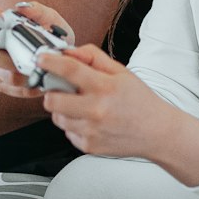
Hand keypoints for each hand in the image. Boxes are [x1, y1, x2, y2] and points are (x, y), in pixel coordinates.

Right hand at [0, 1, 75, 98]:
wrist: (61, 58)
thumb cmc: (53, 35)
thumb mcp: (51, 20)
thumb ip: (38, 11)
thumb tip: (23, 7)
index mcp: (4, 24)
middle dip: (7, 57)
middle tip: (26, 56)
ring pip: (1, 74)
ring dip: (21, 74)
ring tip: (38, 71)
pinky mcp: (3, 84)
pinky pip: (11, 88)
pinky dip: (27, 86)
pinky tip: (38, 81)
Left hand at [37, 42, 182, 160]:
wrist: (157, 133)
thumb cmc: (140, 101)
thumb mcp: (121, 72)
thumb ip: (93, 57)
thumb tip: (70, 51)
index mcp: (105, 87)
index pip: (69, 70)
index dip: (50, 62)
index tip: (41, 59)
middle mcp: (96, 110)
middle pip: (53, 100)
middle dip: (52, 92)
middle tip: (61, 89)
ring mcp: (91, 131)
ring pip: (57, 118)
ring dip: (63, 110)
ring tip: (81, 106)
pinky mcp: (89, 146)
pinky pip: (68, 133)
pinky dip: (74, 125)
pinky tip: (90, 121)